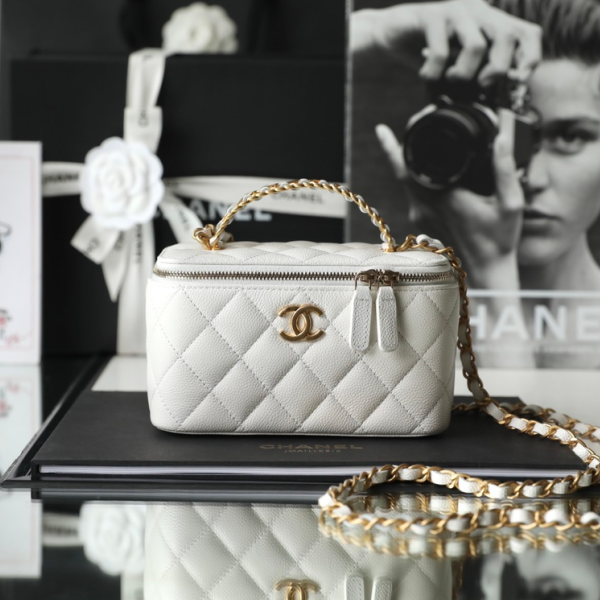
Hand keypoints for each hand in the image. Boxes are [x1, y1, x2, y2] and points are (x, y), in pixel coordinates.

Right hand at [352, 0, 541, 85]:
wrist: (393, 33)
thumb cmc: (429, 53)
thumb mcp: (459, 66)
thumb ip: (478, 76)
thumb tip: (496, 103)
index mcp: (491, 23)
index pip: (527, 34)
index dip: (530, 58)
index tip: (518, 82)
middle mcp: (479, 12)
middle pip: (507, 38)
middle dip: (497, 70)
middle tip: (481, 86)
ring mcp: (456, 11)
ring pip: (477, 46)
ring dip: (463, 74)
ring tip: (450, 80)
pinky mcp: (431, 16)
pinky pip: (441, 51)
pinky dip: (434, 73)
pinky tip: (426, 76)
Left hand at [375, 110, 524, 288]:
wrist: (487, 272)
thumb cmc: (499, 240)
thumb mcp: (510, 203)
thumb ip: (504, 168)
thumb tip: (502, 138)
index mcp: (444, 197)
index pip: (408, 167)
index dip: (391, 146)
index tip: (382, 130)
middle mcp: (425, 207)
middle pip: (399, 172)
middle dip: (394, 148)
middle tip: (395, 130)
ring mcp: (420, 216)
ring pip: (403, 184)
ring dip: (403, 163)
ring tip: (409, 142)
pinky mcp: (422, 223)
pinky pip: (410, 194)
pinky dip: (412, 178)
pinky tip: (423, 168)